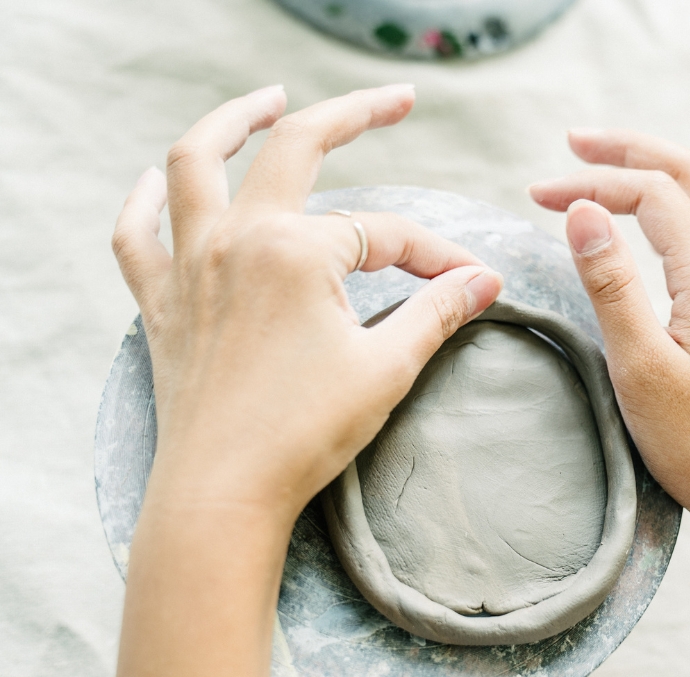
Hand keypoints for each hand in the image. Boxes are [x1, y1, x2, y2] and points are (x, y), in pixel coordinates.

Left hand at [112, 84, 503, 521]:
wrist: (223, 494)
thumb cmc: (304, 435)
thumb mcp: (387, 368)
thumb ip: (436, 312)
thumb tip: (485, 281)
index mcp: (297, 253)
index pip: (385, 234)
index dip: (436, 255)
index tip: (472, 281)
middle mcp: (237, 240)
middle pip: (294, 147)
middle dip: (353, 115)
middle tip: (396, 101)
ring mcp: (191, 266)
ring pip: (194, 163)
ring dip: (231, 121)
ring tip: (266, 100)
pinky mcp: (162, 303)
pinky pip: (136, 234)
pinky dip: (143, 199)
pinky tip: (157, 181)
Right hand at [529, 129, 689, 532]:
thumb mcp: (640, 367)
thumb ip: (610, 284)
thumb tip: (580, 211)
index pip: (654, 193)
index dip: (593, 183)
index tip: (536, 195)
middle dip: (629, 150)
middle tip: (572, 143)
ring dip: (652, 171)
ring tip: (597, 165)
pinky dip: (669, 204)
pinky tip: (639, 215)